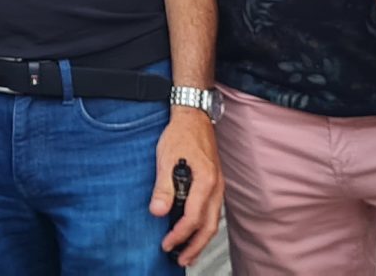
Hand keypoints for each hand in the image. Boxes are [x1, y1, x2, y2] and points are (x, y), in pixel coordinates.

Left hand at [151, 109, 222, 266]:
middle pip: (209, 226)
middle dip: (195, 246)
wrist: (194, 115)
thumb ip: (163, 187)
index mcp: (206, 180)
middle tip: (181, 260)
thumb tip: (157, 212)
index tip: (166, 244)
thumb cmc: (181, 133)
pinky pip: (213, 211)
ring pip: (214, 221)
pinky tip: (196, 231)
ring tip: (188, 252)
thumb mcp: (165, 158)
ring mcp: (218, 185)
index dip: (179, 235)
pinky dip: (205, 226)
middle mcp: (216, 186)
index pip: (193, 218)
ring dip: (201, 239)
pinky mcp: (216, 184)